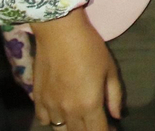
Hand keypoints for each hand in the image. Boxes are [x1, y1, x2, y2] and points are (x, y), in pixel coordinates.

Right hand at [31, 9, 122, 128]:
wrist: (60, 33)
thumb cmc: (90, 48)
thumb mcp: (110, 70)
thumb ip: (114, 96)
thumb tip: (117, 115)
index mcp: (89, 105)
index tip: (112, 127)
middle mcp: (68, 111)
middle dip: (90, 130)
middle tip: (98, 122)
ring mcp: (50, 106)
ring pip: (60, 129)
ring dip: (72, 127)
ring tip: (80, 117)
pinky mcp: (37, 99)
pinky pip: (44, 120)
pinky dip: (53, 120)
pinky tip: (61, 111)